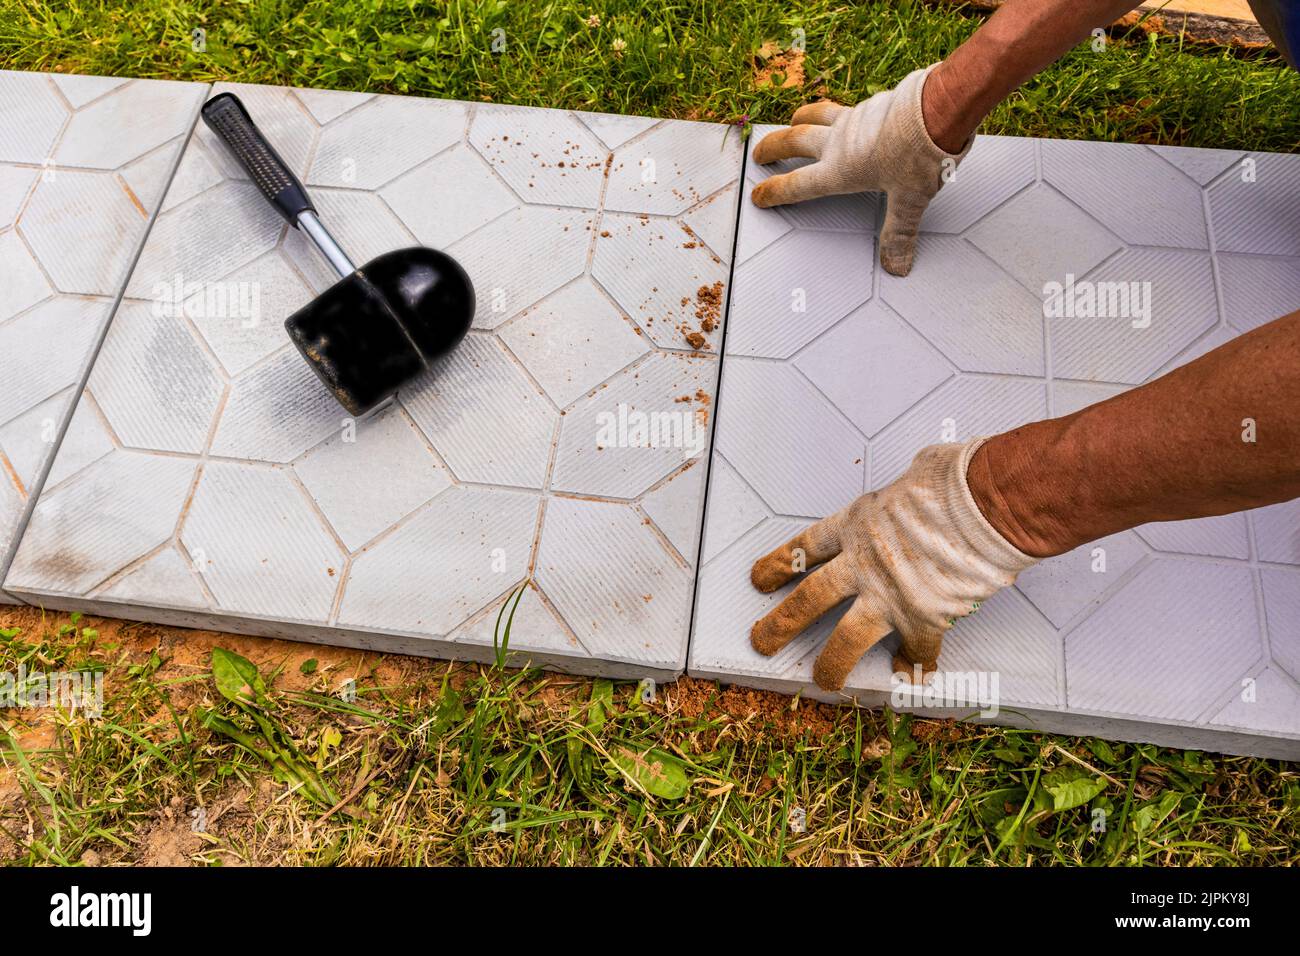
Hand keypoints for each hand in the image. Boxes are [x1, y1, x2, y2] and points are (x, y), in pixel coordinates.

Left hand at [748, 439, 1036, 690]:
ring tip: (823, 680)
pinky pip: (916, 650)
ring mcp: (888, 594)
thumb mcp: (916, 473)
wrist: (986, 507)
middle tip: (762, 641)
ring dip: (831, 663)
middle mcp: (863, 563)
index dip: (780, 565)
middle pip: (809, 598)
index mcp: (857, 524)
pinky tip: (915, 674)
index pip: (806, 549)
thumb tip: (922, 478)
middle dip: (781, 623)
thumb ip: (908, 489)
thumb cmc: (957, 482)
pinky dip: (917, 663)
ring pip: (845, 638)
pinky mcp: (921, 618)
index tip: (760, 580)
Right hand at [749, 65, 970, 276]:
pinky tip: (839, 112)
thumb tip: (896, 265)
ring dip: (798, 120)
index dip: (775, 192)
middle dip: (773, 148)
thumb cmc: (921, 153)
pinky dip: (830, 110)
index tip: (759, 195)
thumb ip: (899, 233)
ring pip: (814, 116)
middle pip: (794, 142)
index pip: (798, 185)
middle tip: (759, 153)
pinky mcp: (871, 103)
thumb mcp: (909, 201)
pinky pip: (841, 106)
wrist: (940, 109)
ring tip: (791, 121)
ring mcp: (853, 119)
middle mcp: (839, 142)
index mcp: (840, 170)